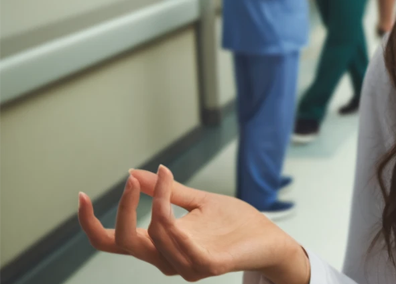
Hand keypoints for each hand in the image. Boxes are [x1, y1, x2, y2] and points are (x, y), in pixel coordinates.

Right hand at [78, 166, 310, 283]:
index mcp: (160, 245)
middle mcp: (166, 259)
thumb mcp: (198, 201)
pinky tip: (171, 194)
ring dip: (156, 202)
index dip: (91, 223)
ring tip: (167, 175)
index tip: (81, 195)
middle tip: (131, 180)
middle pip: (125, 242)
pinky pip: (178, 243)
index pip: (114, 242)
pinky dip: (170, 215)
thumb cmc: (236, 224)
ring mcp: (185, 265)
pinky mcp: (206, 265)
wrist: (271, 238)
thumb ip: (168, 191)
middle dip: (123, 209)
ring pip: (153, 237)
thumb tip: (135, 172)